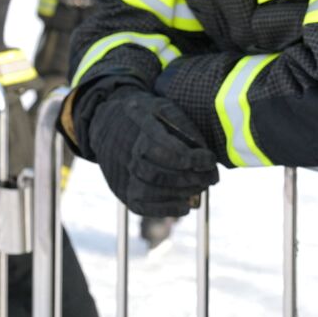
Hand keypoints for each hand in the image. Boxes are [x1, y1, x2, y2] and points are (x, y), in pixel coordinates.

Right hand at [85, 86, 218, 217]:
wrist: (107, 122)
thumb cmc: (144, 114)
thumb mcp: (163, 107)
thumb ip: (184, 126)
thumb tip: (203, 150)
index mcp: (142, 131)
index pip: (171, 151)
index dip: (196, 159)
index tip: (211, 160)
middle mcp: (129, 155)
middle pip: (161, 173)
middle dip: (191, 178)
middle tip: (211, 178)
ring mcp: (123, 175)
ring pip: (151, 191)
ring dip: (181, 193)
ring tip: (201, 188)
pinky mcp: (122, 190)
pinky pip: (142, 206)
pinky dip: (166, 209)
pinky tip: (185, 206)